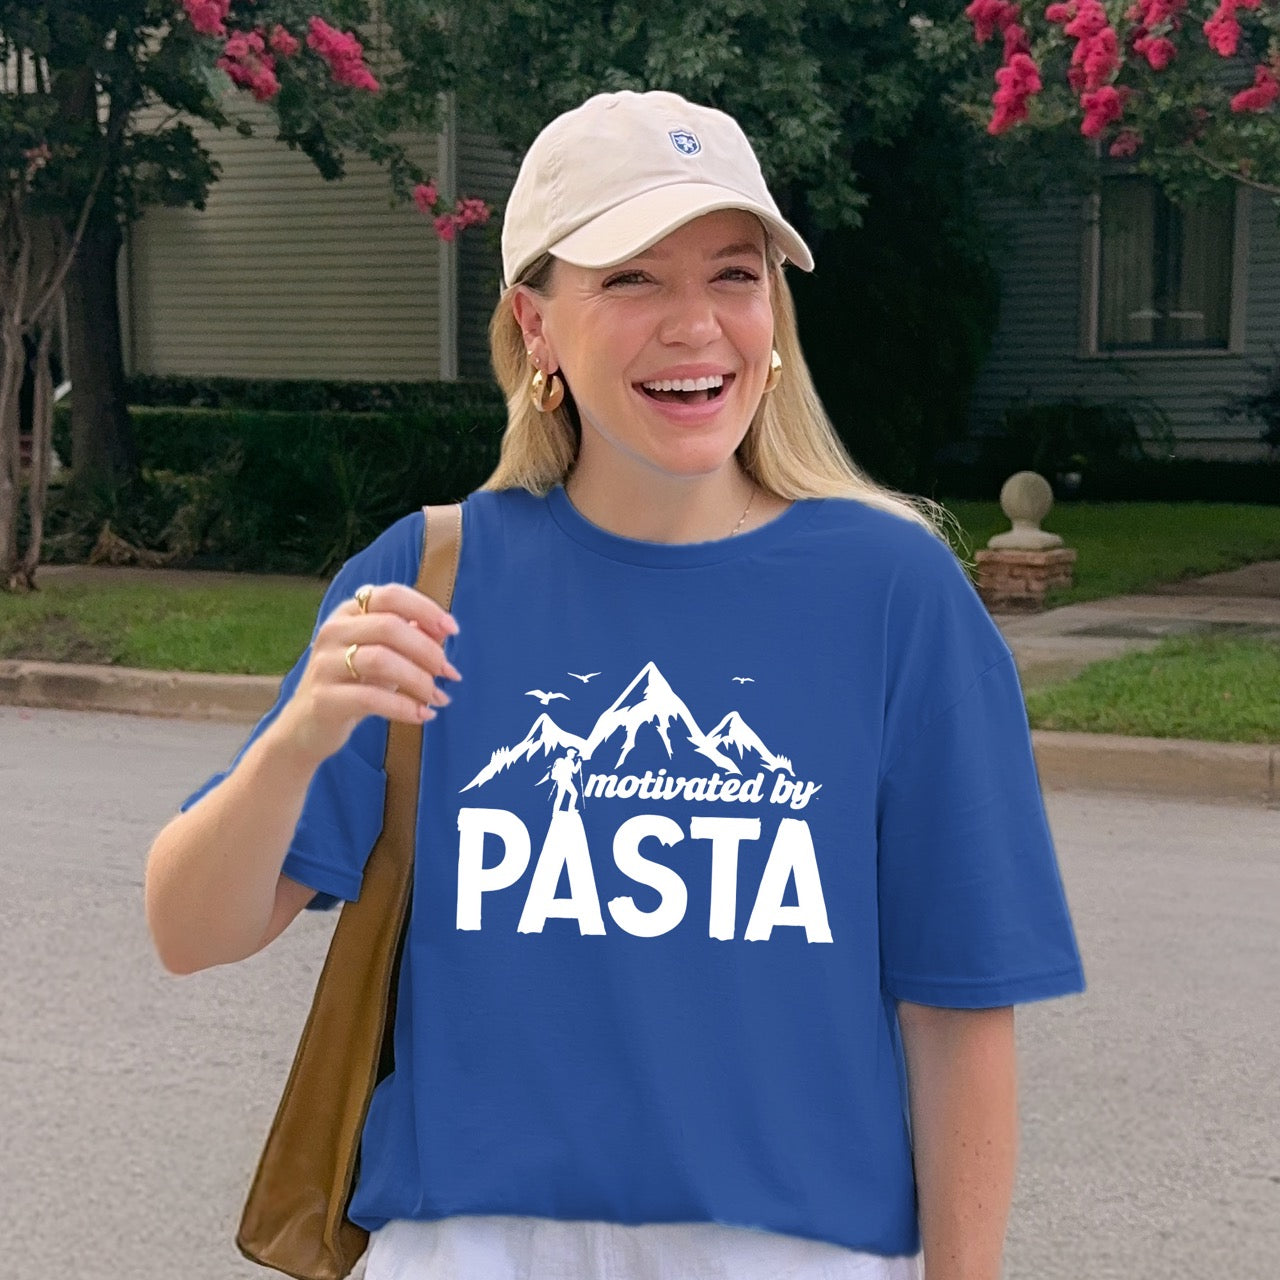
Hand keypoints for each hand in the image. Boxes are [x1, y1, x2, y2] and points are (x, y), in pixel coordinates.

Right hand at [274, 582, 461, 766]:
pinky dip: (404, 707)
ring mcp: (324, 664)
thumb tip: (444, 631)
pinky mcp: (323, 698)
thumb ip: (410, 637)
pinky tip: (423, 715)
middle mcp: (333, 631)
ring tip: (439, 697)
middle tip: (449, 673)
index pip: (390, 595)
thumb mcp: (383, 654)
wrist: (308, 726)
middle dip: (428, 650)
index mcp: (349, 612)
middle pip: (389, 626)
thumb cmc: (354, 683)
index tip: (453, 630)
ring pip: (381, 660)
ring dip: (419, 680)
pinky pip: (371, 698)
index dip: (426, 609)